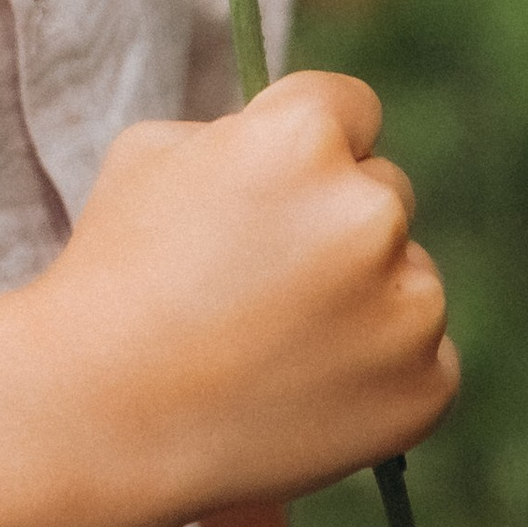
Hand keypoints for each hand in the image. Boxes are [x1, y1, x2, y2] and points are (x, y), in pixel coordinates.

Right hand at [18, 75, 456, 526]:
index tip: (277, 187)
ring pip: (408, 278)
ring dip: (363, 299)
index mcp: (304, 137)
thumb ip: (242, 132)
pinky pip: (422, 358)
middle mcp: (372, 212)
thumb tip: (294, 142)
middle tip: (257, 281)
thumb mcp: (150, 155)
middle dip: (334, 224)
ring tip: (270, 346)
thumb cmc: (112, 275)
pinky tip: (301, 391)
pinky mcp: (426, 386)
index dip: (310, 145)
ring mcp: (408, 307)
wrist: (101, 418)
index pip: (351, 107)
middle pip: (384, 192)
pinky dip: (376, 373)